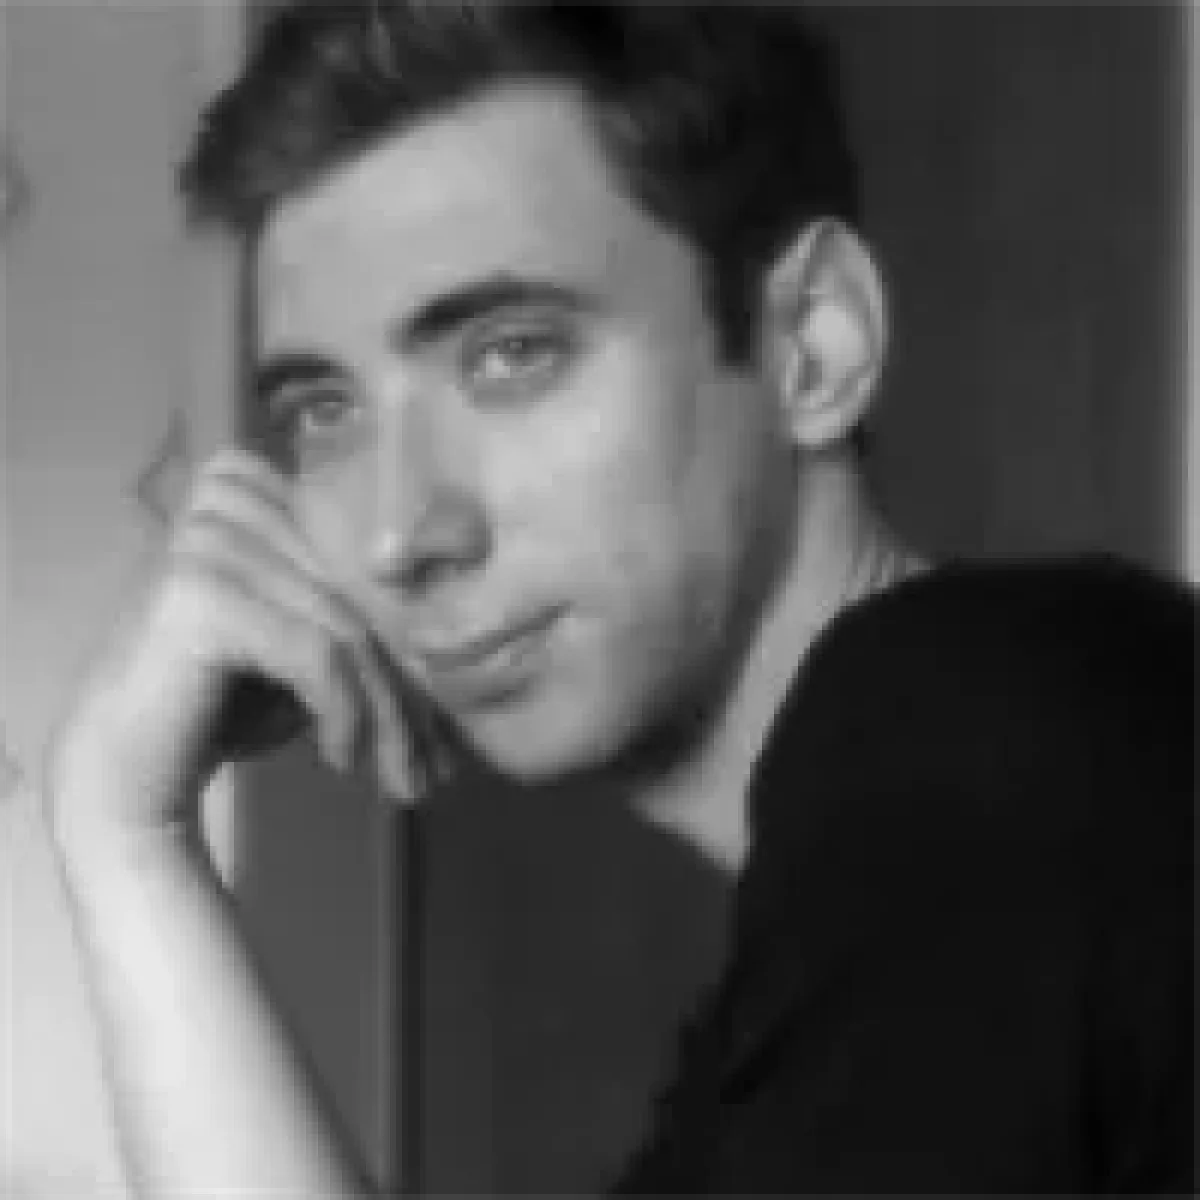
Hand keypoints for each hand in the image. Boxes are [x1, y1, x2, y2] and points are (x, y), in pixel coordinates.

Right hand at [43, 446, 432, 854]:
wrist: (125, 773)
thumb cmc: (225, 704)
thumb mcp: (303, 640)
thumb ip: (356, 609)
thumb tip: (453, 617)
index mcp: (251, 490)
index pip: (367, 540)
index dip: (414, 619)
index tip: (444, 701)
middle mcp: (227, 502)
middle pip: (362, 591)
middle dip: (410, 683)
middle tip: (439, 759)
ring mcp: (208, 542)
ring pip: (347, 629)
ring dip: (388, 714)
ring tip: (404, 776)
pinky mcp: (199, 594)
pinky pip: (316, 652)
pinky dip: (344, 713)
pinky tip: (342, 759)